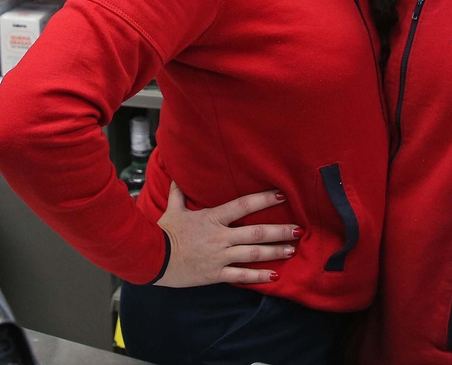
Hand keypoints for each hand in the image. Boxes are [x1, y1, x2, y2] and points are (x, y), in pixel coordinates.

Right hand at [154, 183, 298, 286]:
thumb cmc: (163, 232)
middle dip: (279, 230)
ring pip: (253, 254)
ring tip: (292, 249)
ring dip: (275, 251)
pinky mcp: (216, 274)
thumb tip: (178, 174)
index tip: (281, 195)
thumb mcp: (173, 209)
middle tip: (298, 229)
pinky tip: (274, 275)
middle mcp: (220, 237)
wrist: (153, 258)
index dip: (263, 199)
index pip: (243, 205)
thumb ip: (179, 193)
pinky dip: (258, 276)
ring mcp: (220, 256)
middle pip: (256, 232)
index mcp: (212, 218)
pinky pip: (241, 276)